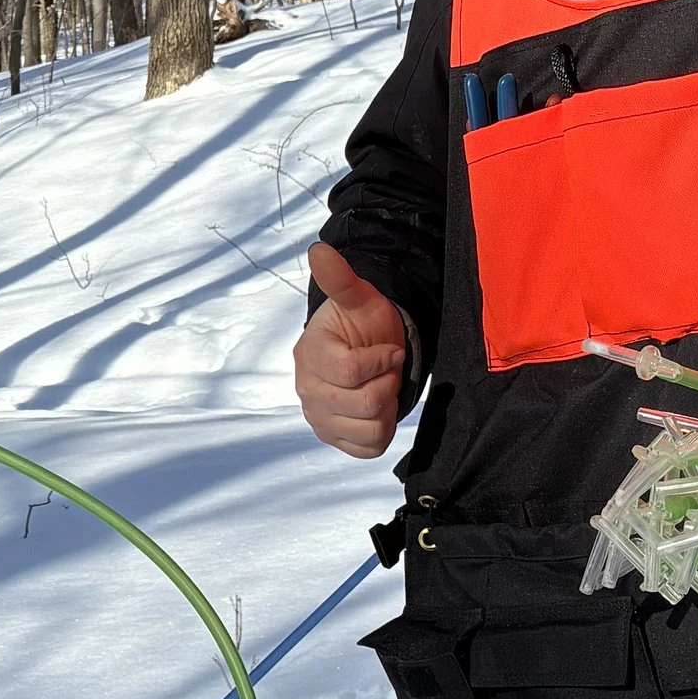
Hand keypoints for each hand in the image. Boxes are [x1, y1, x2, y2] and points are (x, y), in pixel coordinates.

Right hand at [296, 241, 410, 459]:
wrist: (369, 349)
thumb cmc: (363, 324)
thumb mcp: (358, 298)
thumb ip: (339, 278)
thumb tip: (318, 249)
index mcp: (310, 356)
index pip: (350, 372)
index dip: (381, 362)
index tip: (389, 350)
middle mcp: (308, 390)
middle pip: (362, 403)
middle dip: (386, 383)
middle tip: (385, 370)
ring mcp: (320, 417)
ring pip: (369, 429)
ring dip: (387, 407)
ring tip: (380, 387)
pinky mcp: (334, 438)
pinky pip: (368, 448)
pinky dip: (382, 430)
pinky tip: (377, 408)